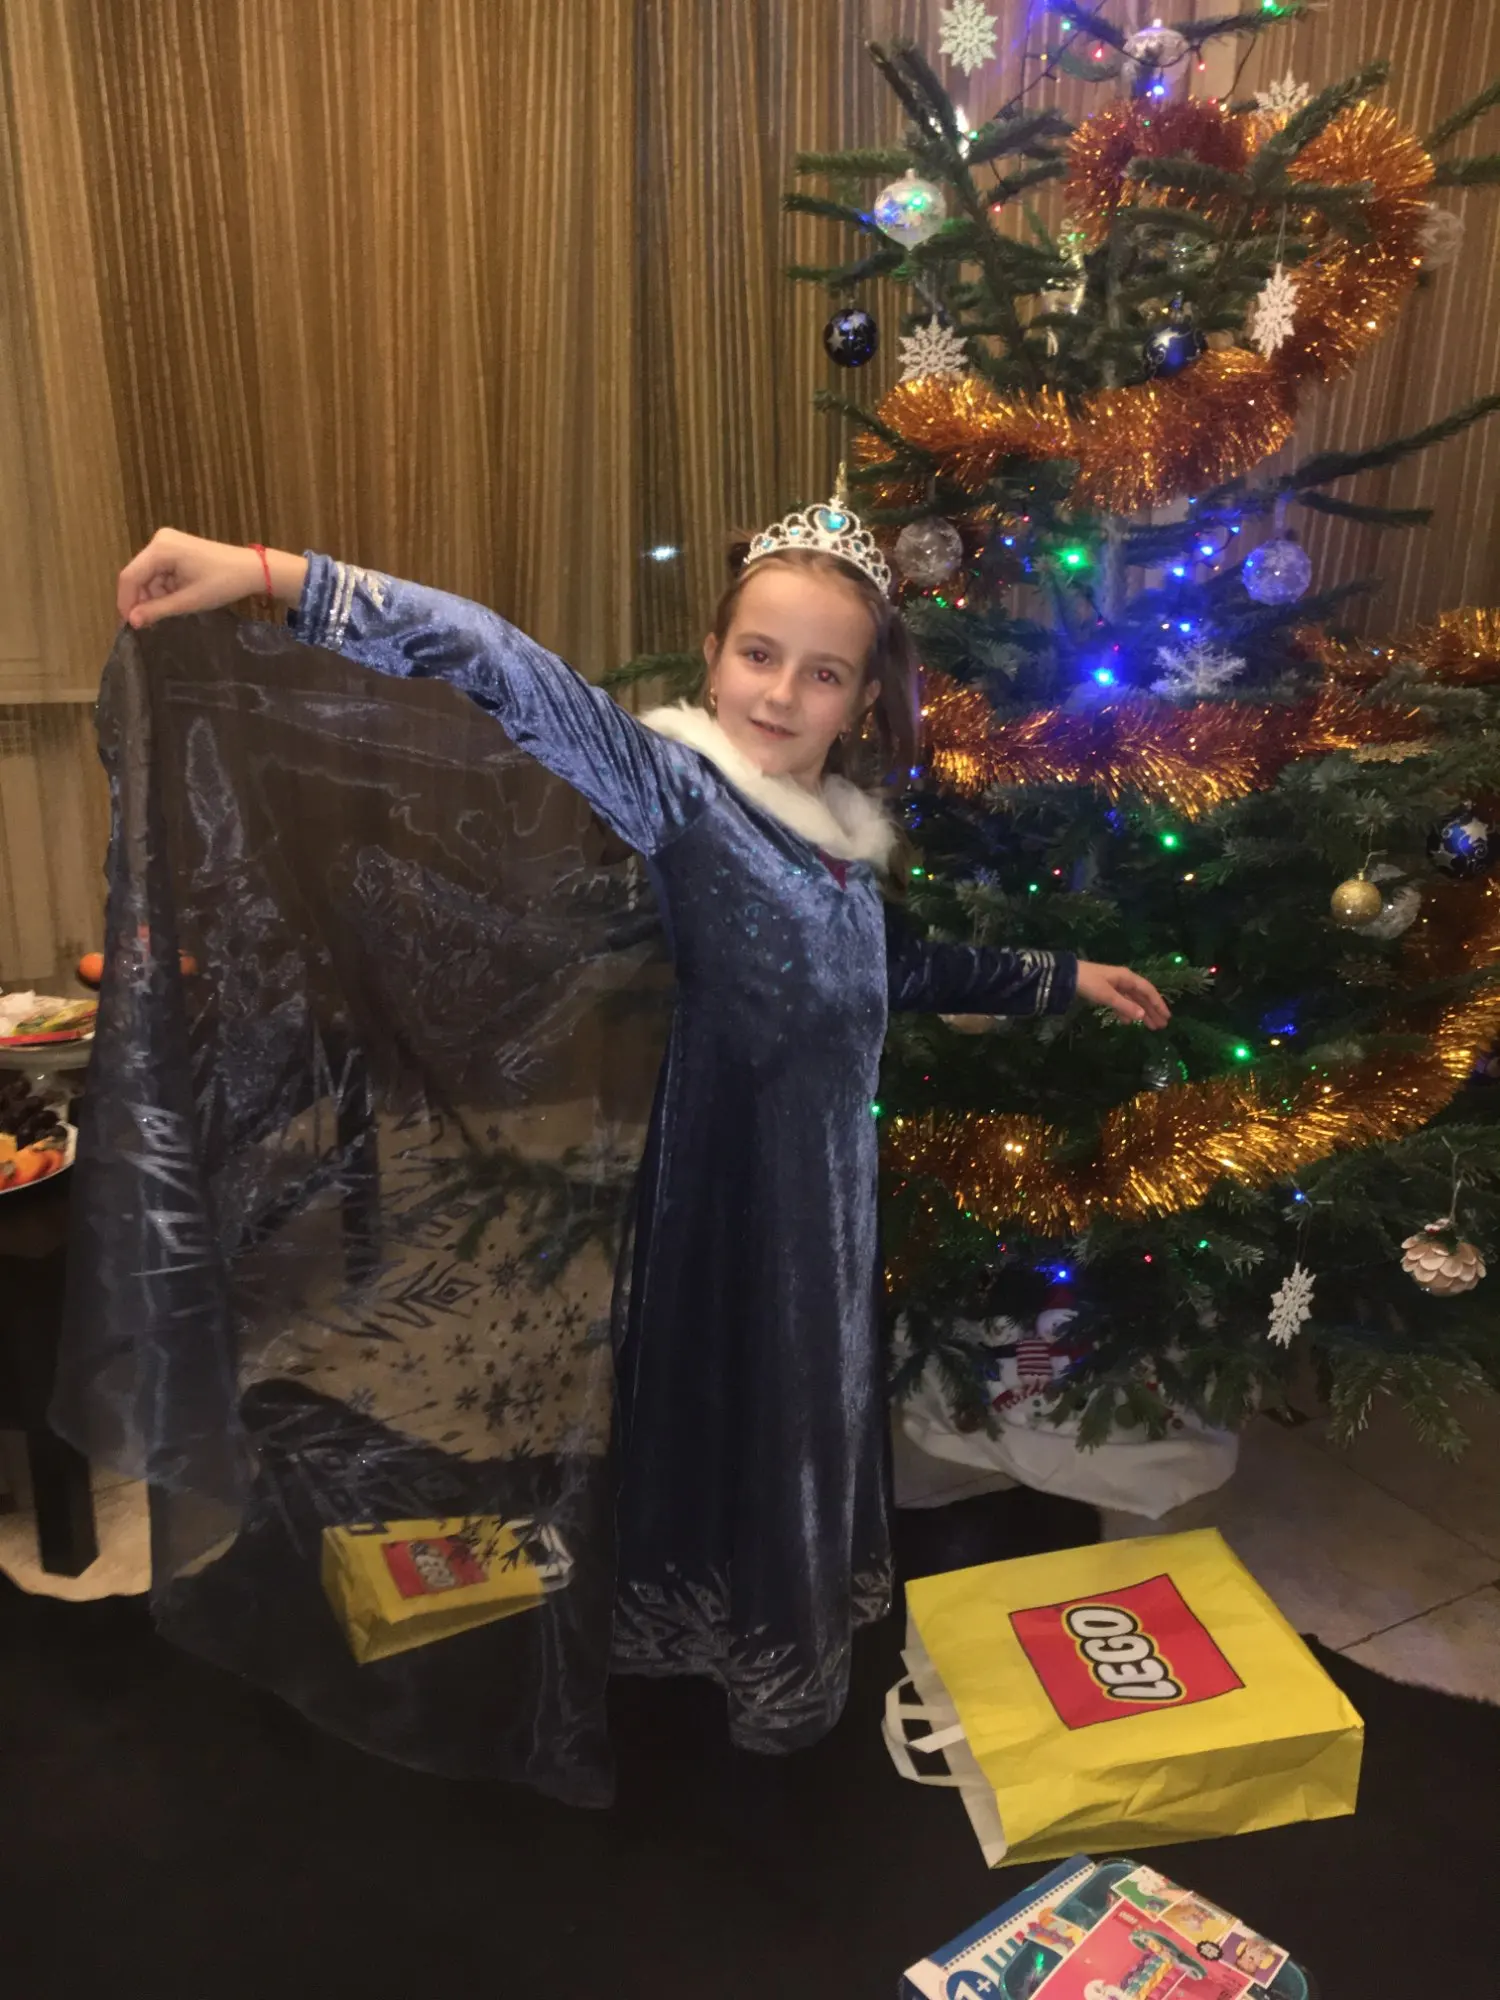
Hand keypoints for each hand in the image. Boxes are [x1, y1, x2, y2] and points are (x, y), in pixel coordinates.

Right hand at [117, 530, 305, 628]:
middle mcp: (159, 541)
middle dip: (141, 599)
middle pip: (137, 575)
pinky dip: (163, 589)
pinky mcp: (174, 549)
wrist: (252, 570)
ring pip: (148, 575)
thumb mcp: (188, 601)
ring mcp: (167, 543)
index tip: (128, 624)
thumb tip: (131, 621)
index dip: (126, 601)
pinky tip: (175, 600)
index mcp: (160, 548)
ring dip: (153, 596)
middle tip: (147, 623)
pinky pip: (159, 572)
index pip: (130, 576)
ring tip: (168, 611)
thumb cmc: (223, 583)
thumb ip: (157, 610)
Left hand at [1075, 960, 1170, 1027]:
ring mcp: (1115, 986)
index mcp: (1127, 978)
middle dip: (1152, 1011)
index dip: (1158, 1004)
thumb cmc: (1088, 983)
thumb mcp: (1107, 995)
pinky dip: (1125, 1012)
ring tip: (1150, 1027)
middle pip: (1142, 997)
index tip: (1167, 1017)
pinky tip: (1128, 1023)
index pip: (1148, 991)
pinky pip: (1121, 1002)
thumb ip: (1125, 1005)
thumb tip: (1142, 1016)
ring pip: (1132, 1000)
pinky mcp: (1105, 991)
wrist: (1066, 976)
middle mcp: (1124, 980)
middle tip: (1161, 1026)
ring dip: (1141, 1013)